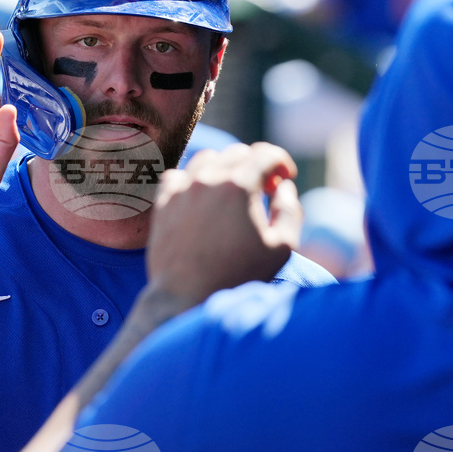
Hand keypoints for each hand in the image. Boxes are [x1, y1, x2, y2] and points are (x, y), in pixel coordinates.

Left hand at [146, 143, 301, 305]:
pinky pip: (178, 176)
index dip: (281, 161)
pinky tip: (202, 197)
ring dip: (225, 168)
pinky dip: (193, 179)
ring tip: (233, 192)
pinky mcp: (163, 203)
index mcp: (238, 186)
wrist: (186, 298)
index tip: (284, 177)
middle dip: (256, 165)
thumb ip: (289, 211)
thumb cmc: (237, 276)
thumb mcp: (281, 248)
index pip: (265, 154)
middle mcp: (207, 180)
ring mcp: (181, 189)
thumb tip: (283, 188)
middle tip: (263, 189)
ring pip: (207, 159)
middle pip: (237, 154)